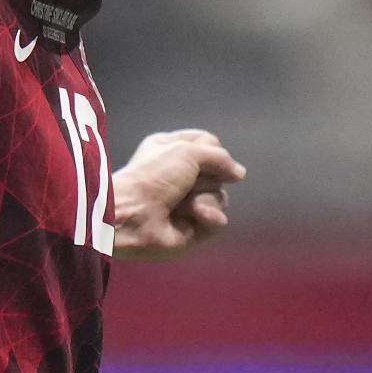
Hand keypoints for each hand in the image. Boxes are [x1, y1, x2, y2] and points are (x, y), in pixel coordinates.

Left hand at [112, 129, 245, 258]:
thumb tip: (239, 173)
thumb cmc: (152, 176)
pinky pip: (218, 221)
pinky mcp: (192, 228)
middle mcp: (179, 175)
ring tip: (184, 204)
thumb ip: (219, 157)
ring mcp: (186, 203)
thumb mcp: (187, 151)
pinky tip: (195, 217)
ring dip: (205, 199)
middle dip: (206, 177)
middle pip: (218, 173)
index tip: (202, 153)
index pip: (208, 144)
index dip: (212, 150)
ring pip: (219, 197)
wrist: (132, 215)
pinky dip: (209, 218)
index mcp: (171, 150)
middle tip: (185, 182)